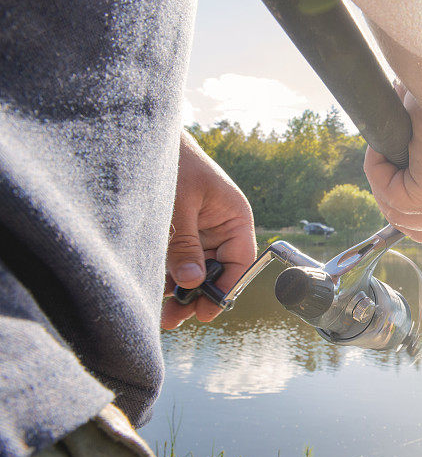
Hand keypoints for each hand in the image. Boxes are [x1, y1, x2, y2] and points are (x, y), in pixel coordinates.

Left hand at [161, 131, 256, 328]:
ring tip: (161, 314)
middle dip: (197, 296)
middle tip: (175, 318)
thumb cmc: (173, 161)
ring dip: (179, 290)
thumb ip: (185, 244)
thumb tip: (191, 282)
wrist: (146, 137)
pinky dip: (167, 276)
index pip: (239, 262)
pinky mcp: (178, 232)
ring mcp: (199, 230)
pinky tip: (154, 291)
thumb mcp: (179, 205)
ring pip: (194, 269)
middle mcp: (221, 227)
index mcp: (235, 217)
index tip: (206, 311)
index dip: (225, 289)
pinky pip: (177, 259)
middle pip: (216, 271)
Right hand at [364, 83, 421, 241]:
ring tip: (383, 152)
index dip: (418, 211)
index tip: (400, 182)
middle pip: (420, 229)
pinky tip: (381, 148)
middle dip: (393, 201)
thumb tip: (398, 132)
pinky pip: (389, 197)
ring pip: (400, 217)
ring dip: (383, 184)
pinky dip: (377, 172)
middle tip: (383, 166)